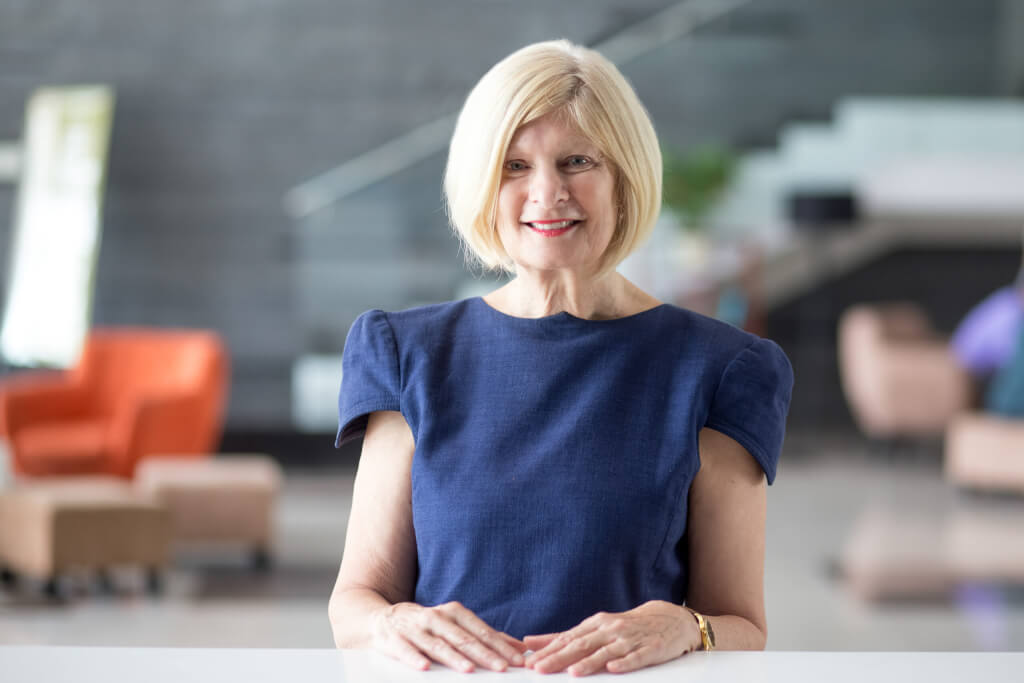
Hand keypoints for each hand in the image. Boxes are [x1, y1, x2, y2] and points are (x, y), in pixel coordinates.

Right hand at [370, 600, 527, 671]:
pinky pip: (405, 650)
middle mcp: (436, 617)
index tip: (517, 660)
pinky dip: (414, 657)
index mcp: (454, 613)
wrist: (382, 618)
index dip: (500, 646)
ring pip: (438, 644)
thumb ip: (485, 636)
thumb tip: (519, 647)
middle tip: (501, 667)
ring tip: (469, 669)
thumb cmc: (426, 626)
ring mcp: (415, 628)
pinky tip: (424, 667)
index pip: (482, 631)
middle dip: (484, 654)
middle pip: (464, 638)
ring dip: (454, 657)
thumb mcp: (455, 625)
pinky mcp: (394, 639)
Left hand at [523, 601, 700, 675]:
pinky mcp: (649, 649)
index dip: (547, 650)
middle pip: (581, 644)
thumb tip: (531, 642)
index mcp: (596, 624)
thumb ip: (565, 637)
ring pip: (606, 652)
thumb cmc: (627, 626)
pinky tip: (613, 669)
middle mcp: (610, 630)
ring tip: (572, 672)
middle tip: (540, 668)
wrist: (669, 618)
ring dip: (589, 662)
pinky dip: (623, 663)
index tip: (529, 661)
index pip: (567, 638)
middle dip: (559, 658)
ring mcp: (629, 639)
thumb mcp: (595, 627)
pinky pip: (635, 658)